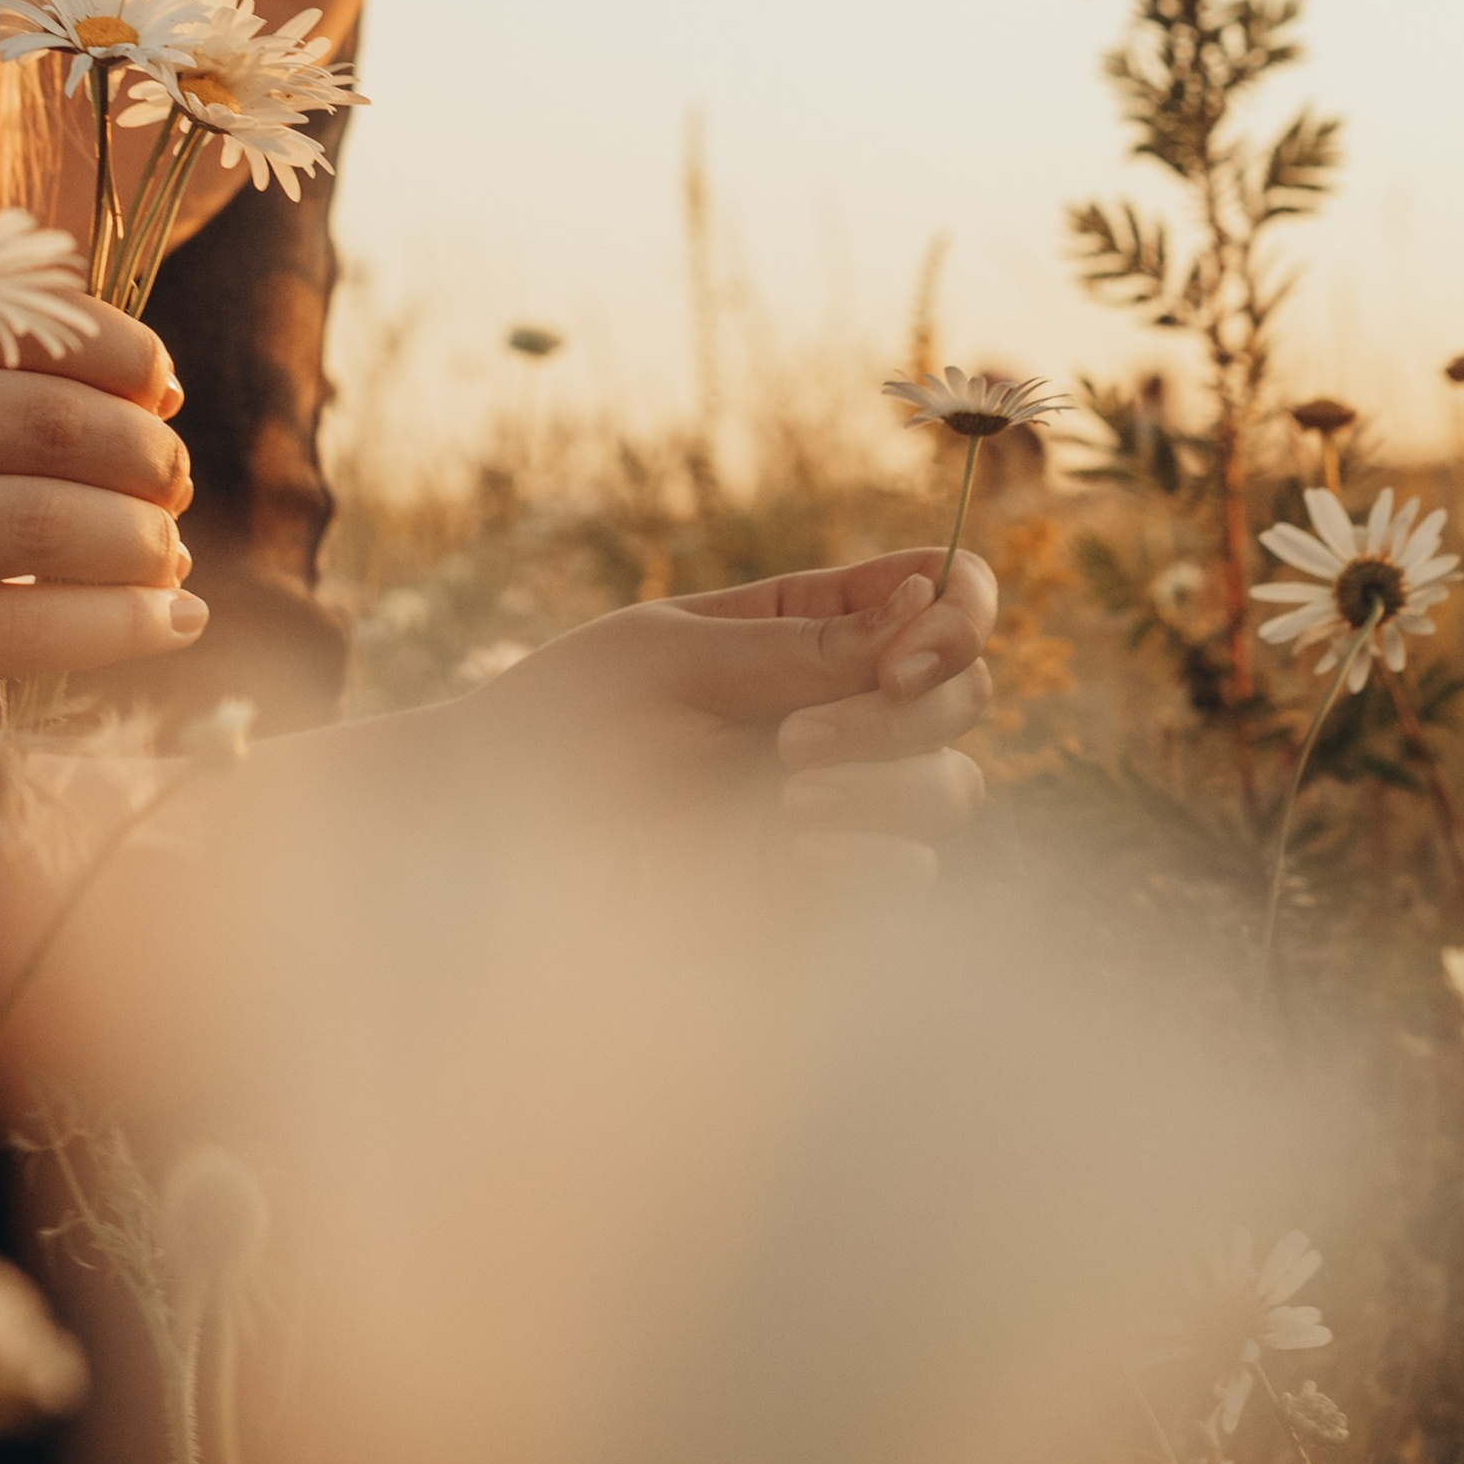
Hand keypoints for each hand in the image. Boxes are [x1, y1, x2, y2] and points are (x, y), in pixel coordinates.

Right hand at [0, 274, 201, 732]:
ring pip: (27, 526)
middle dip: (139, 451)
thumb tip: (93, 350)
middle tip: (178, 476)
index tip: (163, 384)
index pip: (2, 323)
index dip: (112, 351)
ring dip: (137, 539)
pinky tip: (166, 624)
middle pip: (34, 421)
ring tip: (176, 553)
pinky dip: (106, 628)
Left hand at [458, 548, 994, 883]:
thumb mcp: (669, 657)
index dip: (962, 613)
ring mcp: (843, 788)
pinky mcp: (827, 873)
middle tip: (794, 742)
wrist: (500, 831)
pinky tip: (795, 854)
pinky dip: (873, 861)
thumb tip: (923, 603)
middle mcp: (842, 698)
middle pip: (963, 694)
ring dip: (889, 788)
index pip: (942, 590)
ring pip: (951, 786)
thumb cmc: (566, 716)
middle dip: (905, 715)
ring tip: (787, 800)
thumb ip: (799, 645)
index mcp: (807, 619)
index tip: (911, 654)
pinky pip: (909, 871)